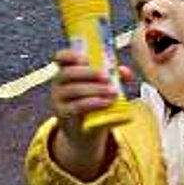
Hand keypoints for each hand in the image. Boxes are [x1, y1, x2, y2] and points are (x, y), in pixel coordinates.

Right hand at [49, 48, 133, 179]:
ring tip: (113, 91)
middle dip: (89, 73)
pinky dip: (93, 103)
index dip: (70, 55)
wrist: (86, 129)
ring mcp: (58, 99)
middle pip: (69, 73)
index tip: (85, 58)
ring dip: (95, 89)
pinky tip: (106, 102)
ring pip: (74, 90)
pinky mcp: (63, 115)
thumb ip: (114, 76)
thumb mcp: (102, 86)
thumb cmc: (94, 100)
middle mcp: (59, 83)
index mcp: (68, 71)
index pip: (61, 58)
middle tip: (107, 77)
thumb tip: (125, 71)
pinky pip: (76, 107)